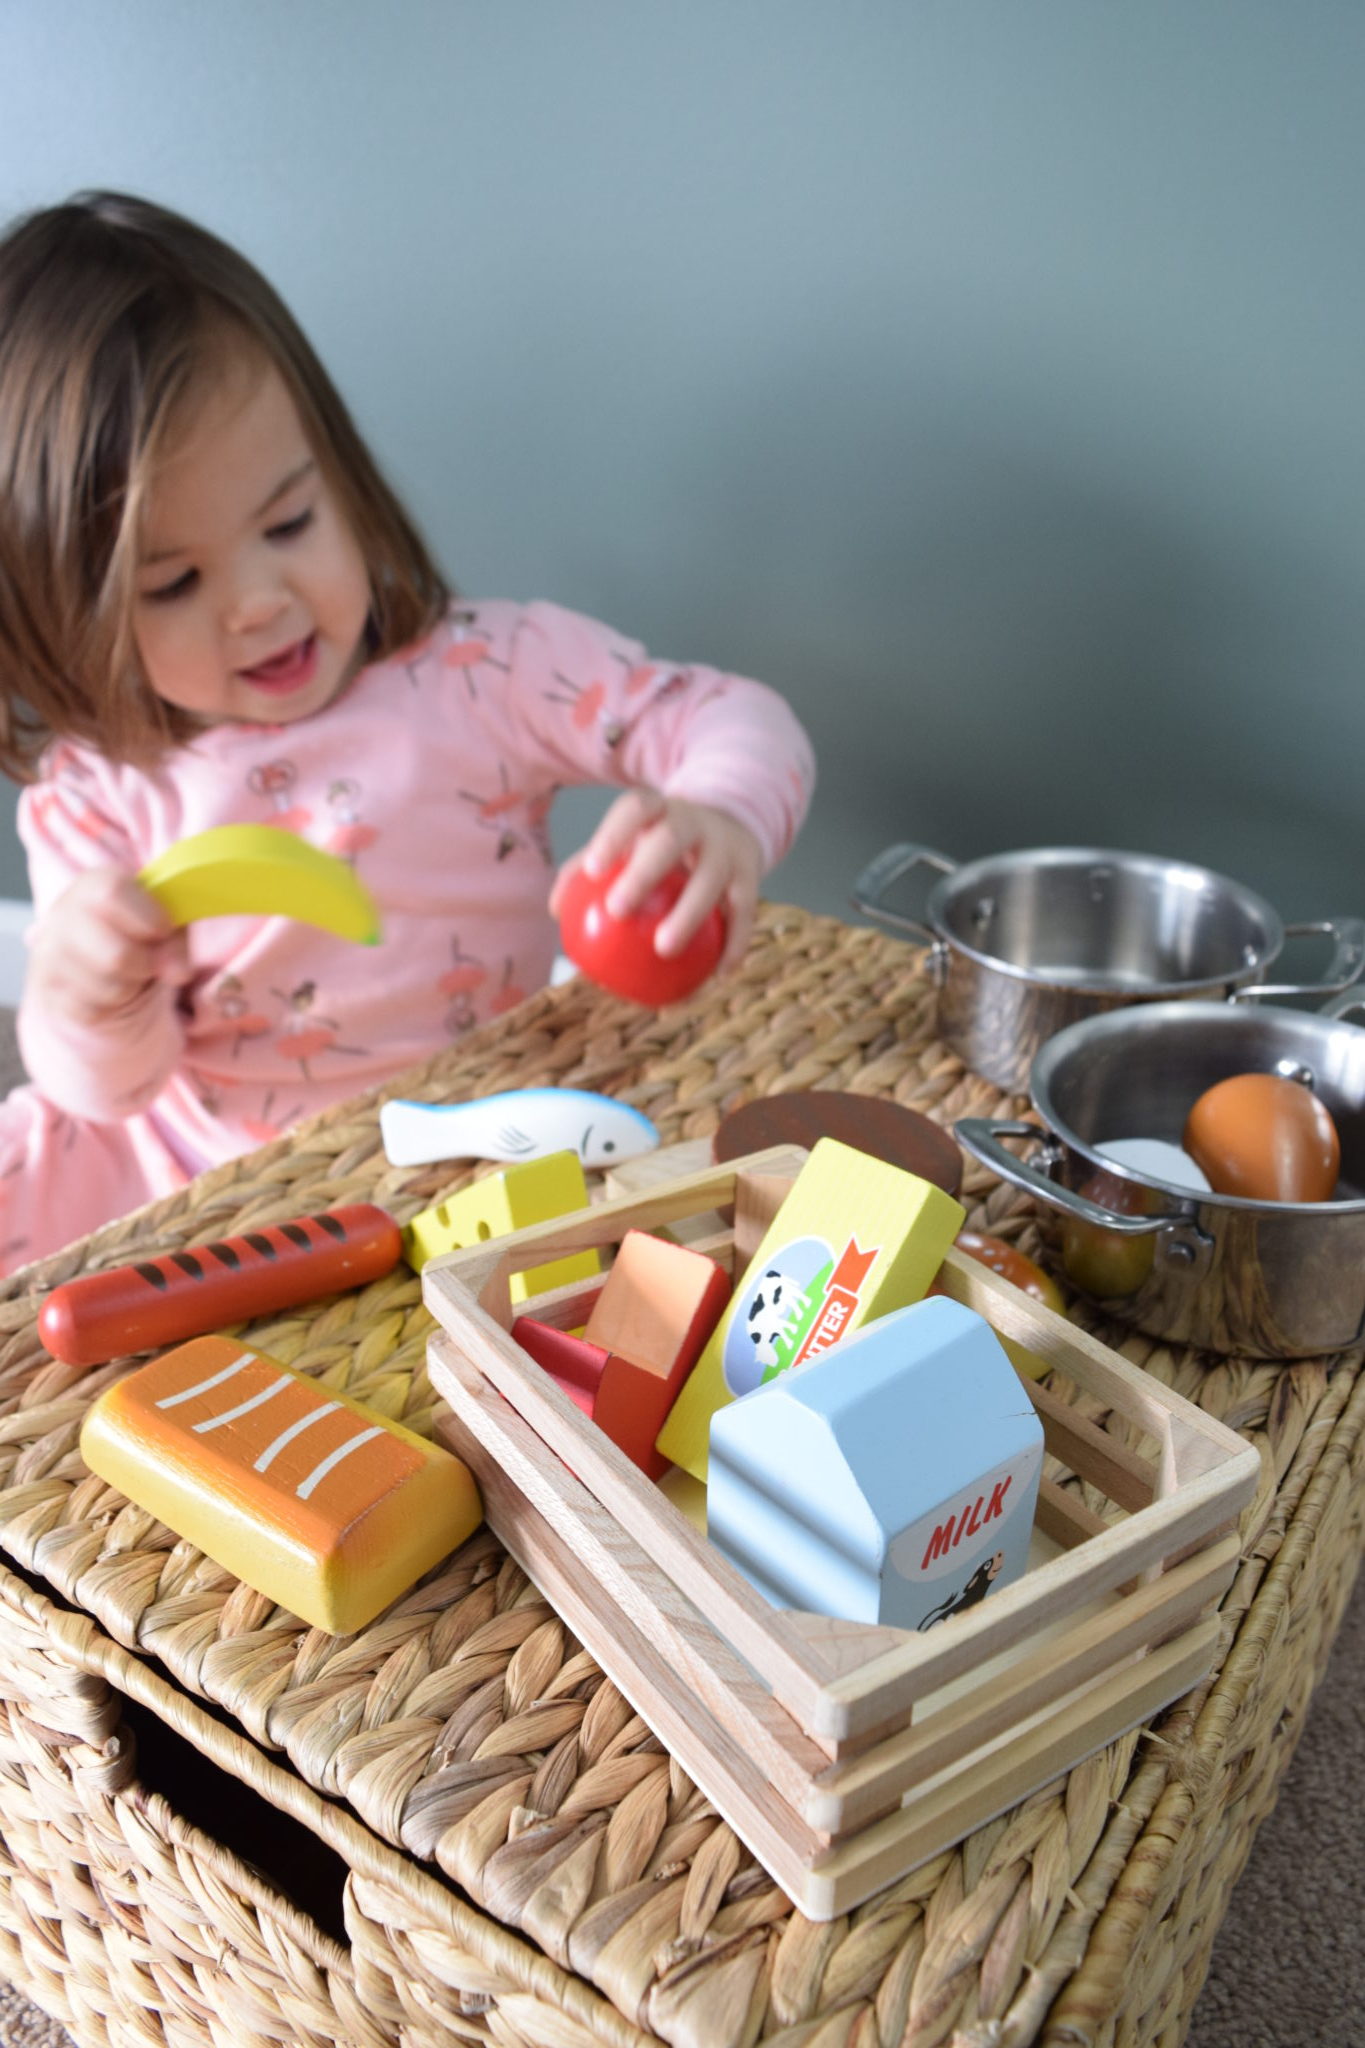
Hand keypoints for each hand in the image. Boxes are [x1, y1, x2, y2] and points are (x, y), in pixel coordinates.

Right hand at [26, 870, 189, 1029]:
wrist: (100, 956)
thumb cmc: (136, 930)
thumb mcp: (164, 923)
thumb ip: (175, 940)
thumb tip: (177, 971)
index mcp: (90, 884)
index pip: (112, 893)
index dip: (148, 916)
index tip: (163, 930)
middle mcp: (62, 916)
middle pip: (116, 955)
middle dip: (144, 964)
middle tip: (148, 959)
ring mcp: (50, 955)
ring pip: (109, 989)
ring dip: (131, 986)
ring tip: (127, 971)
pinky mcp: (51, 992)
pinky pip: (94, 1011)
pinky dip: (112, 1006)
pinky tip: (108, 987)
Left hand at [549, 790, 761, 973]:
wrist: (732, 822)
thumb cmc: (660, 841)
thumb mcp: (631, 842)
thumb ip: (591, 868)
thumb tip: (555, 910)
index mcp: (659, 809)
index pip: (635, 809)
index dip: (613, 835)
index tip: (593, 870)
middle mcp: (695, 822)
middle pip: (671, 838)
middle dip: (644, 872)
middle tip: (617, 910)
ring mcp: (726, 846)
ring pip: (712, 877)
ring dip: (689, 913)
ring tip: (664, 949)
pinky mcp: (752, 873)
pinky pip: (745, 911)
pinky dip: (735, 941)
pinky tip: (719, 973)